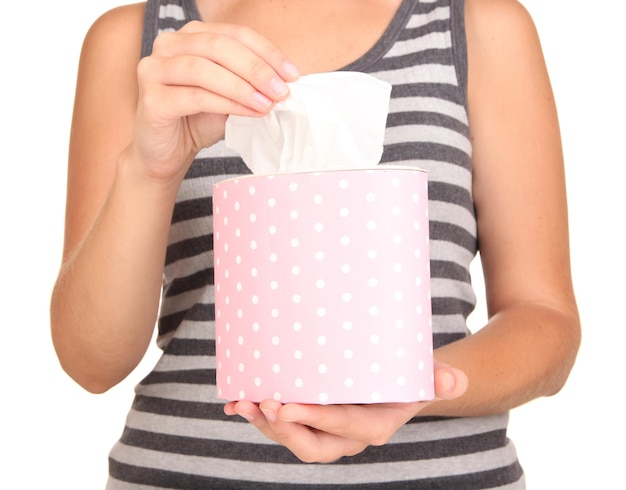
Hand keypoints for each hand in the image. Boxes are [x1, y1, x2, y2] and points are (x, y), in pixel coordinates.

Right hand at [130, 21, 298, 180]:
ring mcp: (153, 69)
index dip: (266, 51)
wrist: (167, 154)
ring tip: (267, 103)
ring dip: (242, 87)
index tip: (293, 74)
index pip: (234, 33)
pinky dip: (227, 104)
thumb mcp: (231, 95)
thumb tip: (286, 80)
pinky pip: (196, 96)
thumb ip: (250, 81)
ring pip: (205, 69)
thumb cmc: (198, 120)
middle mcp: (167, 45)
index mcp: (190, 36)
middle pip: (219, 46)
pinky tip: (250, 113)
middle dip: (256, 68)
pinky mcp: (151, 98)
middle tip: (281, 90)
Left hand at [224, 361, 467, 462]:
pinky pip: (282, 426)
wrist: (393, 386)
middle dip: (284, 429)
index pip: (344, 426)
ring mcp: (324, 432)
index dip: (315, 419)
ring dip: (264, 424)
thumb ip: (438, 379)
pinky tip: (237, 402)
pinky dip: (259, 416)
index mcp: (373, 426)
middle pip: (311, 444)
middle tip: (263, 404)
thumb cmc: (407, 378)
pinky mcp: (308, 422)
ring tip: (241, 404)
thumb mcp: (423, 376)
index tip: (286, 406)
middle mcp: (346, 437)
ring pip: (291, 438)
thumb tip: (454, 381)